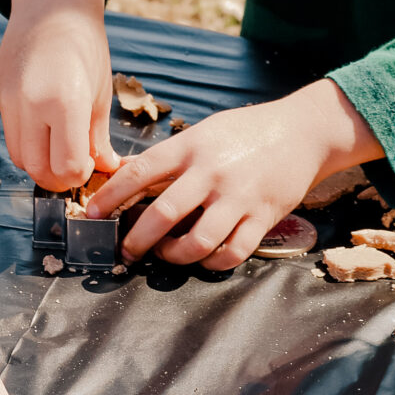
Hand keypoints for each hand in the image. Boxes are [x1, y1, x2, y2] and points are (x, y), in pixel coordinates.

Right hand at [0, 0, 119, 190]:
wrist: (52, 9)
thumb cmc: (86, 47)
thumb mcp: (100, 93)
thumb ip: (98, 137)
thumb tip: (106, 169)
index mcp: (65, 102)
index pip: (68, 166)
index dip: (81, 175)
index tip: (91, 165)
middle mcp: (31, 105)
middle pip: (39, 170)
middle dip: (59, 178)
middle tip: (75, 167)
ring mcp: (10, 101)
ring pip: (19, 159)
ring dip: (41, 165)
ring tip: (61, 151)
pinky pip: (11, 137)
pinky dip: (28, 146)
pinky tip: (46, 133)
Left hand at [84, 77, 382, 272]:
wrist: (303, 131)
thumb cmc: (247, 130)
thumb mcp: (205, 131)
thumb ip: (173, 155)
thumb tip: (130, 176)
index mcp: (192, 146)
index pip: (141, 172)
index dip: (111, 196)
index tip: (91, 213)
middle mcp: (212, 172)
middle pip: (163, 213)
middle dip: (137, 239)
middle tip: (126, 250)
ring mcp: (238, 197)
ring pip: (197, 242)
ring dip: (174, 256)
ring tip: (167, 254)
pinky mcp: (262, 217)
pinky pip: (232, 253)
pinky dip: (213, 263)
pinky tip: (205, 258)